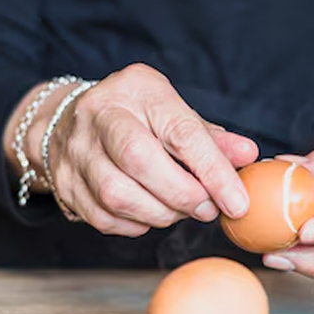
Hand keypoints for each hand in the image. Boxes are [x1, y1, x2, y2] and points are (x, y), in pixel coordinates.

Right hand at [7, 63, 257, 235]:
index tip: (237, 202)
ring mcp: (75, 149)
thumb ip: (211, 138)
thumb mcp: (175, 113)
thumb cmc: (137, 117)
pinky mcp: (64, 183)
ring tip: (181, 210)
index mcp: (136, 89)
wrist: (71, 122)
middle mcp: (99, 114)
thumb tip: (248, 155)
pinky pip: (104, 217)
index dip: (213, 171)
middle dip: (182, 194)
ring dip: (160, 214)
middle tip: (207, 209)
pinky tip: (151, 214)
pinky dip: (136, 224)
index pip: (180, 132)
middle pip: (139, 160)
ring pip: (117, 195)